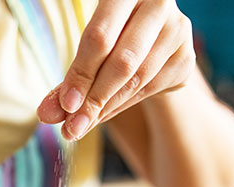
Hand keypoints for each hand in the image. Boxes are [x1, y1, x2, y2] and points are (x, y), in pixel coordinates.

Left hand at [37, 0, 195, 139]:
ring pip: (138, 79)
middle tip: (72, 127)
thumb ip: (70, 77)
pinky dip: (122, 106)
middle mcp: (157, 4)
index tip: (65, 105)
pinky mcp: (186, 58)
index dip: (81, 73)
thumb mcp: (89, 46)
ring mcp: (177, 31)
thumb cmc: (111, 34)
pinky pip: (149, 90)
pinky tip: (103, 114)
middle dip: (94, 99)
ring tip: (82, 125)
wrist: (150, 33)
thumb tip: (47, 114)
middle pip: (123, 61)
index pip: (100, 37)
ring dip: (106, 108)